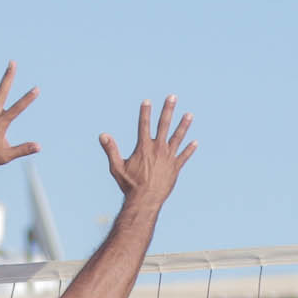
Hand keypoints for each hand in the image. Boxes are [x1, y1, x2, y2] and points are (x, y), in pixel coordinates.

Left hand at [0, 63, 39, 172]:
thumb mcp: (6, 156)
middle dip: (8, 76)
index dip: (27, 99)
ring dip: (1, 82)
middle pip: (2, 91)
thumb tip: (39, 146)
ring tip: (7, 70)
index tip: (36, 88)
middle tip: (12, 62)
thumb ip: (23, 149)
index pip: (17, 108)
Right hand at [100, 95, 195, 209]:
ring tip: (189, 115)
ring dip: (183, 125)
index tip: (147, 101)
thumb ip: (111, 150)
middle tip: (172, 97)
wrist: (145, 200)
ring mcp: (168, 158)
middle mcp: (158, 149)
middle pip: (164, 125)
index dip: (145, 112)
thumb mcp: (117, 167)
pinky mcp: (175, 168)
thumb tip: (102, 135)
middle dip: (168, 110)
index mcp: (144, 147)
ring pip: (178, 138)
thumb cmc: (130, 185)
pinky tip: (195, 142)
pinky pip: (184, 157)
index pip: (144, 125)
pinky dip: (189, 150)